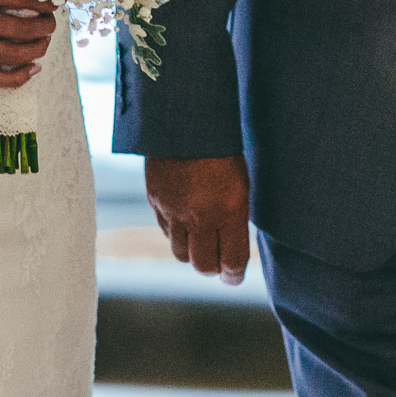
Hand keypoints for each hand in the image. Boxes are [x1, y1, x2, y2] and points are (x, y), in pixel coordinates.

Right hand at [144, 155, 251, 284]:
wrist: (183, 120)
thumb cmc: (221, 148)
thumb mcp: (240, 182)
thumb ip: (235, 216)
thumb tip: (233, 243)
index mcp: (228, 211)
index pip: (232, 262)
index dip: (234, 275)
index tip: (234, 276)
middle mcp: (200, 216)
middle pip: (203, 266)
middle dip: (213, 269)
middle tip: (219, 264)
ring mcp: (174, 211)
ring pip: (180, 253)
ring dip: (192, 253)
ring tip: (200, 242)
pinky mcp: (155, 202)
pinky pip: (166, 231)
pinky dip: (175, 233)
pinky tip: (184, 221)